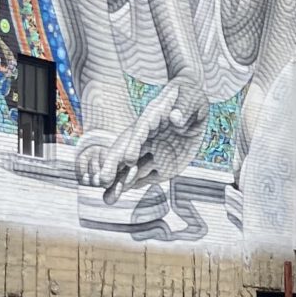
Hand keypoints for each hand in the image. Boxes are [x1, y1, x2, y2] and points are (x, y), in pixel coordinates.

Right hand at [82, 74, 204, 200]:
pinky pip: (142, 176)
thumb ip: (184, 107)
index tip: (129, 157)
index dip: (135, 143)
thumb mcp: (192, 99)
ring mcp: (151, 152)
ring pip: (131, 167)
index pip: (142, 130)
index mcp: (154, 117)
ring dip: (119, 182)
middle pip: (127, 150)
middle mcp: (147, 136)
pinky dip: (129, 185)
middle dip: (115, 166)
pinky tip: (114, 195)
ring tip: (106, 198)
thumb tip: (176, 117)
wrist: (189, 106)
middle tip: (103, 180)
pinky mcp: (159, 165)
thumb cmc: (190, 98)